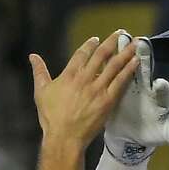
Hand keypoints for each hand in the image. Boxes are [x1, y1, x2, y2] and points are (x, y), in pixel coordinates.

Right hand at [29, 31, 138, 147]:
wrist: (64, 137)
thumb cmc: (51, 117)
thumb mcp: (40, 91)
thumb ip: (39, 71)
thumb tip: (32, 56)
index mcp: (69, 75)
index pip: (82, 53)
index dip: (90, 44)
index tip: (97, 39)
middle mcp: (85, 78)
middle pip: (101, 55)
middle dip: (112, 41)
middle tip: (121, 33)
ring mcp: (98, 89)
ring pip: (114, 65)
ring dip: (126, 52)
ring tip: (135, 43)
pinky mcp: (107, 100)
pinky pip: (120, 81)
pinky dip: (129, 70)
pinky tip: (136, 61)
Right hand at [104, 34, 168, 164]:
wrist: (130, 138)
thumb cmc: (151, 134)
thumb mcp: (167, 134)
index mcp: (158, 97)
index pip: (160, 89)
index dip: (159, 87)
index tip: (158, 84)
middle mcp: (145, 88)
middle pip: (144, 71)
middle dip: (142, 58)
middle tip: (140, 44)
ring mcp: (129, 87)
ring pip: (127, 68)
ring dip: (124, 53)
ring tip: (121, 39)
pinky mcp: (116, 90)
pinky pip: (113, 76)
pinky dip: (109, 64)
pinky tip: (103, 53)